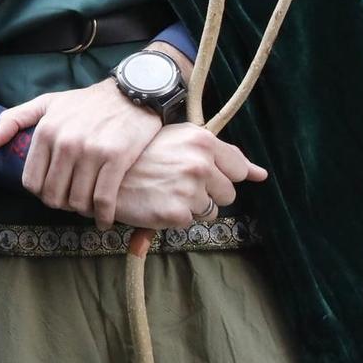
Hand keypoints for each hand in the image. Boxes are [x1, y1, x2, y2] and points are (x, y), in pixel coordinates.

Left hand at [0, 77, 164, 228]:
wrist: (132, 92)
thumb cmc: (86, 102)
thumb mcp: (47, 103)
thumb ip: (13, 120)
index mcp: (45, 131)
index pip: (31, 182)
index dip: (40, 194)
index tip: (52, 193)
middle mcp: (65, 142)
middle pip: (53, 195)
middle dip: (61, 205)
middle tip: (71, 203)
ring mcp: (91, 150)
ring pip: (77, 201)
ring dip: (82, 212)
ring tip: (87, 209)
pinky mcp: (116, 158)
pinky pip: (103, 199)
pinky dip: (103, 216)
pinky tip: (105, 221)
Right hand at [113, 124, 265, 229]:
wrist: (101, 170)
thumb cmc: (140, 153)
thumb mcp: (179, 139)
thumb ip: (221, 154)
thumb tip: (261, 174)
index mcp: (202, 140)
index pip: (237, 168)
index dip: (220, 175)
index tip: (203, 175)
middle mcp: (199, 163)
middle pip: (228, 194)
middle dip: (208, 193)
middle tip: (176, 183)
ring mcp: (189, 189)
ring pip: (211, 211)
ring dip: (192, 207)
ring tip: (164, 192)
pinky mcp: (177, 213)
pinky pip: (190, 223)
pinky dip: (174, 218)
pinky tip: (156, 203)